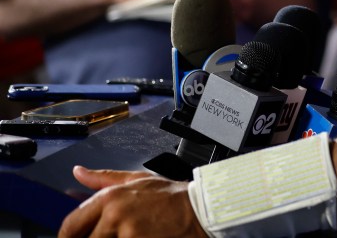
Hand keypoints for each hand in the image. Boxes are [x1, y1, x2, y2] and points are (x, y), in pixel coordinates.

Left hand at [58, 166, 204, 237]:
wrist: (200, 210)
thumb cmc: (173, 196)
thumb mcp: (137, 179)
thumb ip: (103, 178)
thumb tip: (79, 172)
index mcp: (110, 198)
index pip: (71, 225)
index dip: (68, 237)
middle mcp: (114, 217)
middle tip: (109, 234)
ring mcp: (127, 235)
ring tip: (129, 235)